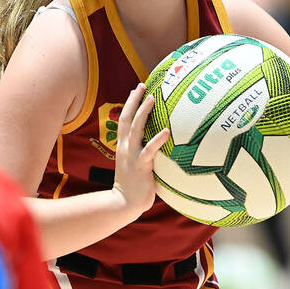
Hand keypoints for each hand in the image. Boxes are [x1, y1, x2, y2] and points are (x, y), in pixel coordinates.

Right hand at [112, 83, 168, 216]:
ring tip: (152, 98)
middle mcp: (125, 146)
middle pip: (127, 118)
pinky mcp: (140, 165)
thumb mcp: (134, 163)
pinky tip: (166, 131)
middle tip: (142, 85)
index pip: (125, 119)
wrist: (124, 203)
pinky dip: (157, 139)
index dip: (130, 103)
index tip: (137, 89)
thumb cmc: (133, 184)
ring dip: (143, 112)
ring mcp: (132, 155)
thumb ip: (141, 151)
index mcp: (123, 145)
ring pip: (136, 128)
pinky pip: (149, 150)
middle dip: (134, 100)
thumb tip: (155, 142)